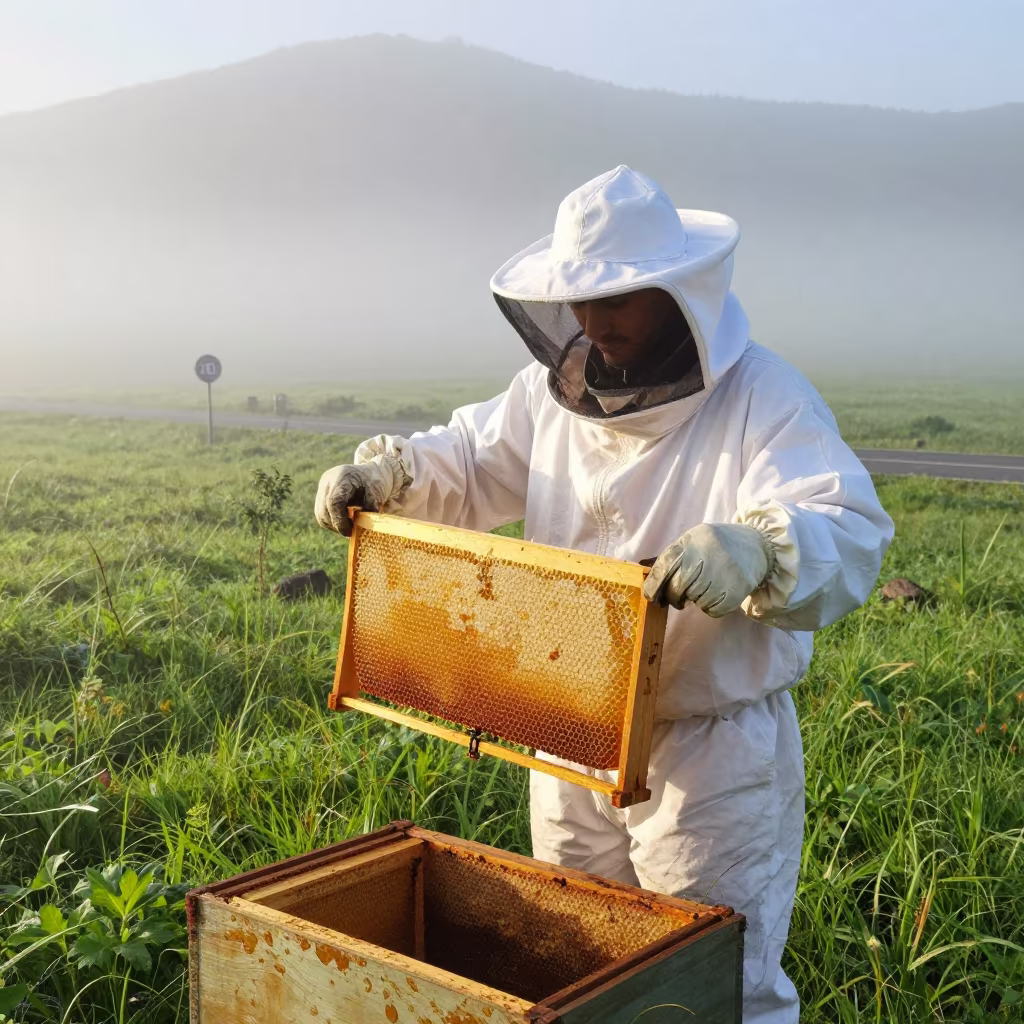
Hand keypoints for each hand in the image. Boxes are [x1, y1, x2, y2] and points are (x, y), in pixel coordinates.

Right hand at [314, 460, 403, 535]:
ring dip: (334, 525)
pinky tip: (345, 522)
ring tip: (349, 527)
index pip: (334, 501)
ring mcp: (322, 488)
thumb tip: (365, 525)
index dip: (339, 520)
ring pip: (321, 514)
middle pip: (324, 509)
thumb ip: (371, 506)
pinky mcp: (321, 495)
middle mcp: (327, 482)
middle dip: (337, 525)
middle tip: (351, 532)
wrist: (369, 472)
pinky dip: (332, 521)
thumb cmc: (374, 481)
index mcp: (341, 477)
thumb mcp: (377, 491)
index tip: (350, 532)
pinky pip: (322, 514)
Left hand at [642, 523, 776, 616]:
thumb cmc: (714, 546)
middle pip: (677, 588)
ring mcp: (722, 574)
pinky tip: (718, 591)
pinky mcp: (734, 591)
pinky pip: (711, 610)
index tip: (649, 596)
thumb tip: (640, 566)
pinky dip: (710, 606)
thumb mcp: (692, 542)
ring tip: (706, 585)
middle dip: (673, 596)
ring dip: (695, 599)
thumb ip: (668, 556)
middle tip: (678, 596)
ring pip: (694, 601)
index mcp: (692, 541)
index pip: (665, 565)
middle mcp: (706, 557)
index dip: (653, 584)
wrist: (755, 548)